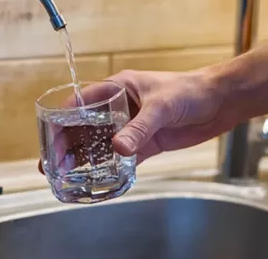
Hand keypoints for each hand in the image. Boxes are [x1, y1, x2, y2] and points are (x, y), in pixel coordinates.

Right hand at [38, 68, 236, 173]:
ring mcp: (130, 127)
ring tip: (66, 174)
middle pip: (85, 127)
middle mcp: (119, 108)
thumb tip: (118, 149)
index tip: (50, 138)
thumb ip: (139, 128)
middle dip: (68, 143)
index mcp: (116, 89)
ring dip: (84, 158)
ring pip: (100, 143)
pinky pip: (121, 157)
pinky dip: (109, 167)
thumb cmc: (189, 91)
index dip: (63, 120)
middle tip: (52, 163)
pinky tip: (96, 178)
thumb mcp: (161, 106)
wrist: (218, 103)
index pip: (81, 103)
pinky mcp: (144, 143)